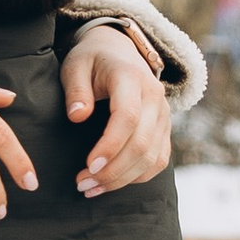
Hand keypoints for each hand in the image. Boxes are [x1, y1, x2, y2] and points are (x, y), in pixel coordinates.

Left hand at [62, 25, 171, 196]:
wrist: (119, 50)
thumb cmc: (92, 60)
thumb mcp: (75, 66)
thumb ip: (76, 90)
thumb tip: (77, 117)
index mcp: (131, 78)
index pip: (128, 117)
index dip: (111, 145)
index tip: (89, 166)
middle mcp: (154, 97)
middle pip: (142, 143)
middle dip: (113, 171)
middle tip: (82, 185)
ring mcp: (163, 115)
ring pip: (152, 157)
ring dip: (123, 179)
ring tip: (91, 189)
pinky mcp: (164, 129)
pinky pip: (158, 160)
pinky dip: (137, 176)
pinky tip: (112, 183)